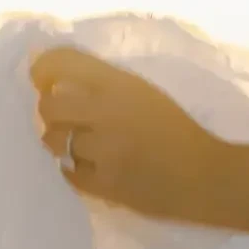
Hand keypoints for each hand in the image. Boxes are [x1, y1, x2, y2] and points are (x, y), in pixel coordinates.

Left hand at [29, 46, 225, 220]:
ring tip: (83, 147)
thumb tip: (50, 77)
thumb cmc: (177, 131)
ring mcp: (105, 151)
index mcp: (121, 84)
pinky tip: (92, 167)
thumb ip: (101, 82)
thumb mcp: (143, 93)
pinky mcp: (105, 184)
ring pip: (56, 142)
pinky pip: (68, 173)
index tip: (43, 80)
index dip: (42, 71)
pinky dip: (75, 170)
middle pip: (49, 106)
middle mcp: (108, 112)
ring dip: (63, 144)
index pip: (60, 63)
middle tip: (64, 121)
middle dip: (50, 114)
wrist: (206, 177)